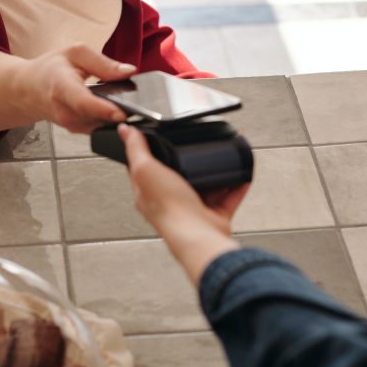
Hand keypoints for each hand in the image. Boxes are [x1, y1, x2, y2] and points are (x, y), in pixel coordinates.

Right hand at [14, 45, 134, 133]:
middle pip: (95, 118)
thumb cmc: (51, 69)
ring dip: (113, 117)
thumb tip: (129, 71)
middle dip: (117, 113)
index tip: (122, 113)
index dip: (103, 110)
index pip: (83, 103)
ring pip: (99, 125)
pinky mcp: (75, 130)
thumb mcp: (76, 53)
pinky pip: (97, 127)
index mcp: (62, 86)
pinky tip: (112, 109)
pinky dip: (107, 120)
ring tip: (125, 105)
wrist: (29, 89)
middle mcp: (63, 110)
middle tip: (137, 107)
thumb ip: (103, 63)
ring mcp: (69, 124)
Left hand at [118, 123, 247, 282]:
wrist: (198, 235)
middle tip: (198, 143)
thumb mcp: (146, 169)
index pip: (147, 168)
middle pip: (180, 175)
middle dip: (190, 159)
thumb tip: (125, 131)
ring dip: (215, 171)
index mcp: (149, 193)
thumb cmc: (169, 208)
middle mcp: (171, 202)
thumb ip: (136, 149)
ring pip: (206, 185)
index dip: (153, 152)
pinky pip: (228, 198)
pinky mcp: (214, 216)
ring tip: (222, 154)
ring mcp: (193, 209)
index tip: (162, 137)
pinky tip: (241, 172)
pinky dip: (236, 186)